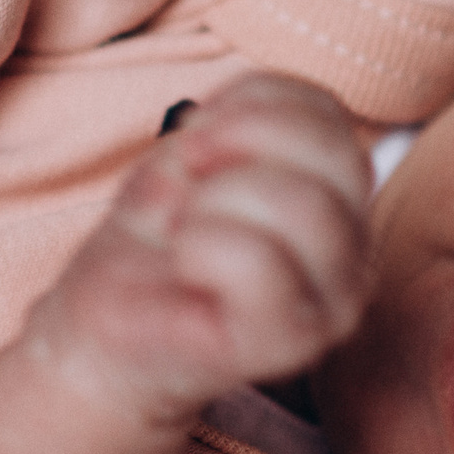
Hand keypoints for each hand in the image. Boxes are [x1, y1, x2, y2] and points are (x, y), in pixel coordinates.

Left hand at [0, 73, 372, 453]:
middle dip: (235, 152)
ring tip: (185, 233)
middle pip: (333, 156)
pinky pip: (260, 262)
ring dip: (213, 202)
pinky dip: (204, 245)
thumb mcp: (203, 151)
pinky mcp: (291, 345)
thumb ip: (258, 116)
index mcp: (340, 199)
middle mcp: (355, 256)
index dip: (249, 108)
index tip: (197, 144)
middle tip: (186, 190)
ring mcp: (333, 306)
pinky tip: (184, 265)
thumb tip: (250, 116)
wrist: (97, 330)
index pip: (331, 116)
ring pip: (302, 205)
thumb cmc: (154, 239)